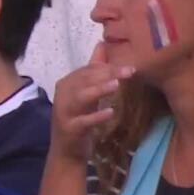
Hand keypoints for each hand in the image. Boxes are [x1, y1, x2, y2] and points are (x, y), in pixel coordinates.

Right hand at [50, 44, 131, 162]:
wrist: (68, 151)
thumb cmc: (81, 118)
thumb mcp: (87, 92)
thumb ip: (94, 69)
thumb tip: (103, 43)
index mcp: (68, 83)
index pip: (88, 70)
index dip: (109, 67)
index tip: (130, 66)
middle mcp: (63, 94)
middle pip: (85, 80)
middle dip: (107, 74)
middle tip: (129, 71)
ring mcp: (64, 111)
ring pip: (81, 97)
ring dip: (99, 90)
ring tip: (117, 85)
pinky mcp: (69, 129)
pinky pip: (83, 121)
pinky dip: (96, 117)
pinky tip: (110, 112)